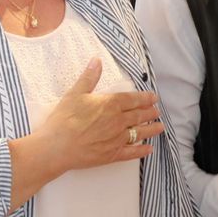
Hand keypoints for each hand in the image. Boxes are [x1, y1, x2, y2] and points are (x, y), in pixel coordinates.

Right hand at [36, 58, 165, 175]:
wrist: (57, 147)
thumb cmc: (64, 120)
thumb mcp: (75, 94)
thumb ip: (89, 77)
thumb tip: (96, 61)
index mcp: (110, 105)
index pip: (132, 99)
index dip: (144, 98)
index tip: (153, 97)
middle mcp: (118, 121)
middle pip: (139, 115)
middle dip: (150, 112)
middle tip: (157, 111)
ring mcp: (117, 139)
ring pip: (139, 133)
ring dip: (151, 129)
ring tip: (160, 126)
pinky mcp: (113, 155)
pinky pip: (132, 152)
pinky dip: (142, 150)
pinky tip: (149, 149)